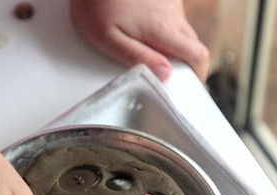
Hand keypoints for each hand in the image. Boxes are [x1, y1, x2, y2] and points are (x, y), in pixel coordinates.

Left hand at [70, 0, 208, 80]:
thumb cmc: (96, 5)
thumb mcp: (108, 39)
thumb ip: (138, 57)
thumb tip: (165, 74)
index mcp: (162, 29)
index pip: (198, 55)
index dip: (199, 73)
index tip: (191, 85)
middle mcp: (172, 14)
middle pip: (192, 44)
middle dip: (184, 62)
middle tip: (167, 74)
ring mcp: (170, 2)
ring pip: (182, 30)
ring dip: (173, 43)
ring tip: (148, 49)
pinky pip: (172, 16)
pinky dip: (165, 27)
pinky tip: (143, 28)